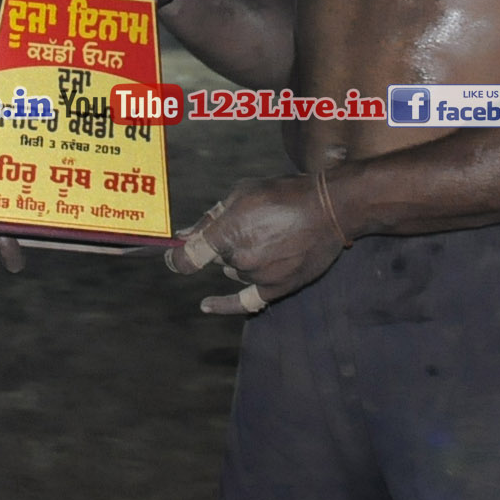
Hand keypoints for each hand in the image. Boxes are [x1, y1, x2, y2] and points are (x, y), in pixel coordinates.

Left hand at [165, 174, 346, 313]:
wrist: (330, 209)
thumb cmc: (285, 194)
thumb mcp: (242, 193)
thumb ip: (211, 216)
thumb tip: (184, 233)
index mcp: (229, 233)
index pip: (189, 256)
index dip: (175, 257)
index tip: (169, 255)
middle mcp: (241, 259)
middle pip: (217, 257)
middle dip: (225, 242)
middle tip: (253, 222)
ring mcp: (260, 276)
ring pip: (234, 270)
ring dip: (241, 258)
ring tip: (270, 234)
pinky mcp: (277, 288)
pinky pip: (245, 302)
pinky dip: (224, 305)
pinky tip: (206, 305)